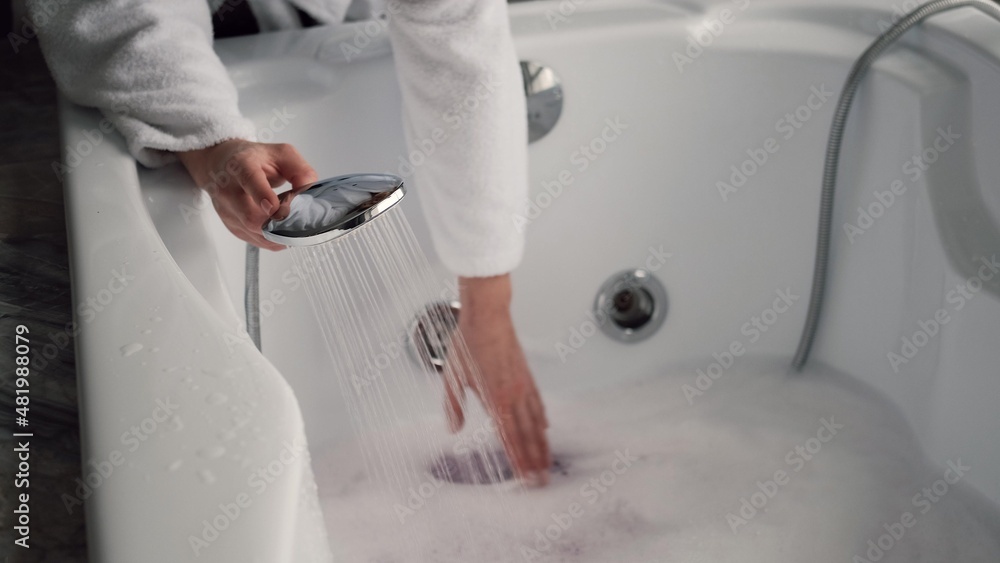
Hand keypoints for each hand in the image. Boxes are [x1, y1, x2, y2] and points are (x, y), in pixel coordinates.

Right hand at [176, 139, 316, 250]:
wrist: (221, 165)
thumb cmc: (253, 159)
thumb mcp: (282, 154)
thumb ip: (300, 171)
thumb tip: (309, 192)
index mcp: (241, 165)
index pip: (249, 180)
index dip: (262, 195)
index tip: (275, 208)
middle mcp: (229, 190)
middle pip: (250, 217)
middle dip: (279, 223)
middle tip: (297, 218)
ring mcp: (228, 211)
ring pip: (255, 233)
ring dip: (279, 232)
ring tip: (289, 219)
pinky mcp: (232, 227)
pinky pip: (257, 241)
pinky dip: (273, 239)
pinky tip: (281, 228)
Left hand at [442, 274, 550, 485]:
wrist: (488, 315)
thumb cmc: (468, 342)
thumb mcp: (452, 376)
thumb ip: (454, 405)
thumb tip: (453, 429)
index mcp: (495, 399)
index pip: (508, 437)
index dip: (517, 459)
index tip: (524, 477)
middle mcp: (514, 396)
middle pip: (527, 435)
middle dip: (534, 460)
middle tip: (541, 480)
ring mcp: (524, 386)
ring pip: (537, 423)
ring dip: (542, 445)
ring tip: (547, 462)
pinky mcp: (527, 376)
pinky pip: (538, 403)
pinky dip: (543, 419)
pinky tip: (545, 428)